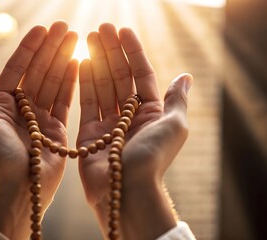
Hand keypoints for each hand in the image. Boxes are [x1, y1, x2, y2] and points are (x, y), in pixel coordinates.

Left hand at [0, 21, 77, 238]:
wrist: (18, 186)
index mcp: (2, 103)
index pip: (17, 68)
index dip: (29, 48)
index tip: (42, 29)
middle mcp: (22, 107)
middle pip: (38, 71)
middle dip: (51, 48)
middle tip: (65, 28)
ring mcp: (41, 116)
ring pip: (53, 81)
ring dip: (63, 59)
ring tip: (75, 38)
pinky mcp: (58, 127)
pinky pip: (65, 100)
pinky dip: (71, 81)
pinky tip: (78, 63)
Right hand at [77, 23, 191, 238]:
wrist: (126, 191)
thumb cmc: (153, 158)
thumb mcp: (174, 126)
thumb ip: (176, 99)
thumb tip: (185, 76)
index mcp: (151, 113)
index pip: (141, 75)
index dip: (132, 52)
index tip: (123, 31)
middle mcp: (130, 116)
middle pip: (119, 78)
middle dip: (111, 52)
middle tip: (101, 29)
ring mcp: (108, 124)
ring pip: (102, 86)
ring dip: (96, 62)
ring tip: (88, 39)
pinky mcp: (89, 133)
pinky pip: (86, 103)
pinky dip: (84, 82)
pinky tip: (81, 63)